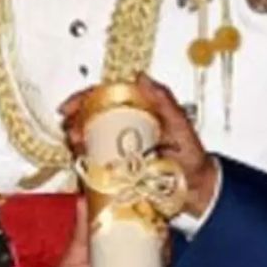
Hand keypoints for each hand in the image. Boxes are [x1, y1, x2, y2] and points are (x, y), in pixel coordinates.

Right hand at [61, 74, 218, 217]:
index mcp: (136, 111)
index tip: (69, 107)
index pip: (103, 98)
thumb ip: (163, 100)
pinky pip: (94, 165)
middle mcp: (124, 128)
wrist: (196, 189)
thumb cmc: (191, 155)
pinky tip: (84, 165)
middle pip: (89, 119)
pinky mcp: (116, 171)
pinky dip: (84, 164)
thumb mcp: (179, 123)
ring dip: (77, 143)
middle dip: (75, 123)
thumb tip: (141, 77)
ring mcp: (118, 150)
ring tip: (78, 148)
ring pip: (88, 141)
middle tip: (73, 133)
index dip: (82, 99)